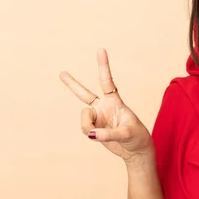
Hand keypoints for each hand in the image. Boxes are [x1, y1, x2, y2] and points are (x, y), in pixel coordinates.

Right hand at [60, 48, 152, 162]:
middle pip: (84, 94)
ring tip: (101, 133)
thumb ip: (109, 134)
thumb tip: (91, 134)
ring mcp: (98, 117)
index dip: (103, 66)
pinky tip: (99, 136)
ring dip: (89, 126)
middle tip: (61, 73)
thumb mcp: (127, 134)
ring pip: (84, 118)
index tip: (101, 49)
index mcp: (115, 101)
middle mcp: (104, 106)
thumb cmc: (136, 137)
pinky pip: (85, 130)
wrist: (135, 149)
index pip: (107, 81)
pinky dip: (91, 134)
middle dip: (72, 84)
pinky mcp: (94, 128)